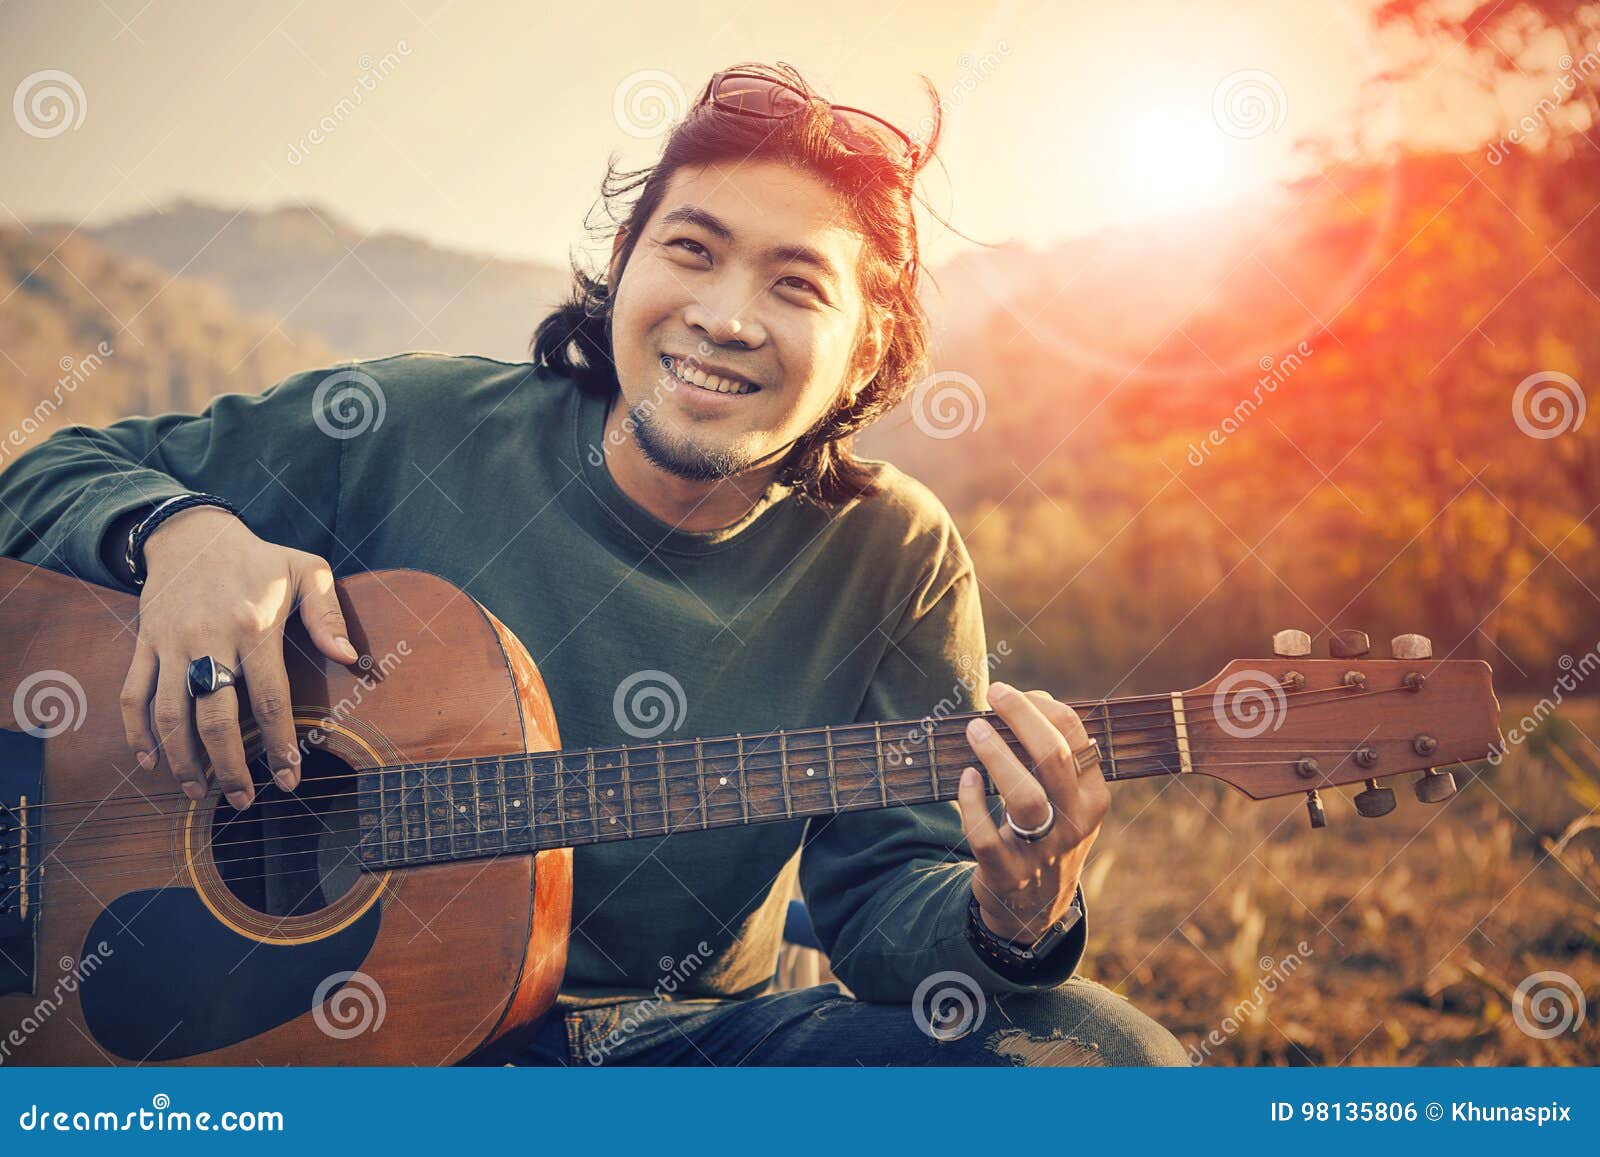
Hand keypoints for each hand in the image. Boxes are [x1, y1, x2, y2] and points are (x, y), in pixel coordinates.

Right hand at [118, 506, 357, 810]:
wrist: (192, 533)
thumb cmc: (259, 558)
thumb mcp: (307, 570)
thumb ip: (328, 614)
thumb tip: (349, 658)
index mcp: (254, 627)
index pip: (269, 699)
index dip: (280, 744)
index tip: (289, 779)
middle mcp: (209, 640)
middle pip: (215, 718)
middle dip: (229, 768)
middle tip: (244, 802)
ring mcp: (171, 644)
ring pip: (170, 714)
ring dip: (182, 760)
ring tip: (199, 794)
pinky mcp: (145, 643)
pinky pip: (133, 695)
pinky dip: (137, 733)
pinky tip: (151, 762)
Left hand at [956, 681, 1108, 943]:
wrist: (1034, 909)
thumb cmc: (1046, 835)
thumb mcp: (1067, 802)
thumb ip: (1054, 757)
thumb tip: (1028, 700)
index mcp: (1093, 797)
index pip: (1077, 737)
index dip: (1044, 706)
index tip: (1015, 693)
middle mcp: (1075, 822)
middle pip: (1053, 759)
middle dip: (1022, 717)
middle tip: (995, 694)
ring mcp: (1042, 851)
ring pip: (1025, 797)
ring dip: (996, 757)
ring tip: (974, 729)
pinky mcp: (1006, 872)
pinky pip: (985, 835)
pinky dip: (972, 802)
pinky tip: (964, 779)